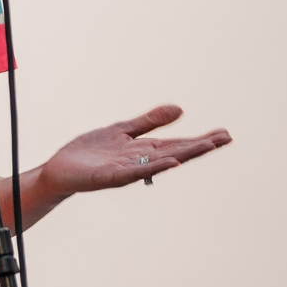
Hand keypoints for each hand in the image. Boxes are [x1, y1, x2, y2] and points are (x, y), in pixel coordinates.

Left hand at [38, 105, 231, 197]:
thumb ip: (149, 122)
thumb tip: (180, 110)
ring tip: (205, 146)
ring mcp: (126, 170)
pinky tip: (170, 162)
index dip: (200, 140)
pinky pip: (134, 173)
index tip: (225, 134)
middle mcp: (139, 162)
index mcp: (143, 151)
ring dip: (183, 155)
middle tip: (225, 138)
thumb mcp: (122, 130)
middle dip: (199, 146)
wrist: (60, 169)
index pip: (177, 144)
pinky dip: (152, 168)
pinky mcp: (108, 177)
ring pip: (159, 163)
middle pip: (174, 153)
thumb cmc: (91, 153)